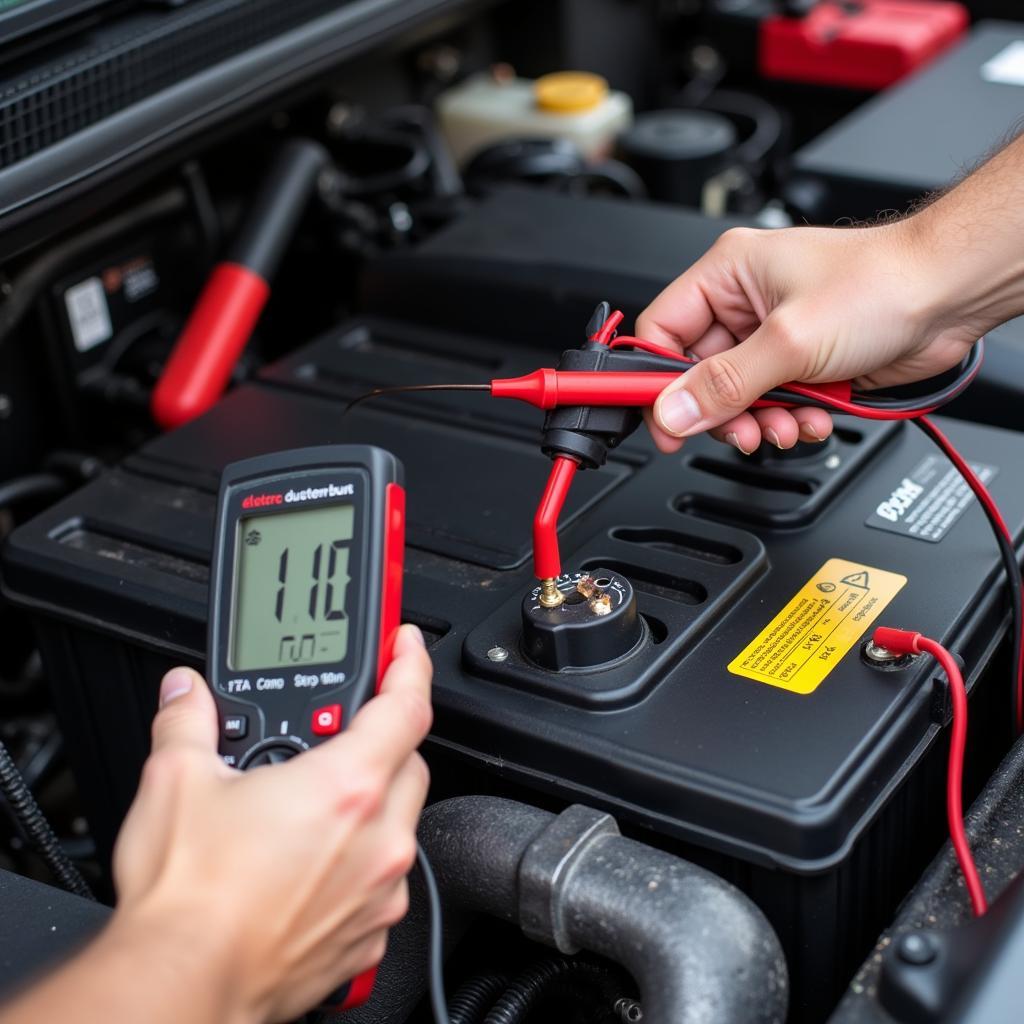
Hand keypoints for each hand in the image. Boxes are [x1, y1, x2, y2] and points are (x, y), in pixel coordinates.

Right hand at [111, 624, 432, 1023]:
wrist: (181, 987)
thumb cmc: (190, 900)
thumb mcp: (176, 782)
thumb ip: (188, 720)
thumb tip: (186, 693)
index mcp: (346, 787)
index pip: (407, 705)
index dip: (410, 665)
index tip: (405, 646)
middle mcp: (378, 838)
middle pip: (407, 763)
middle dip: (381, 739)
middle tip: (337, 737)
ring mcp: (379, 891)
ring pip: (400, 823)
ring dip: (371, 804)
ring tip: (313, 807)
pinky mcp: (368, 935)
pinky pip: (383, 881)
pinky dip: (361, 862)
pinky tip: (314, 865)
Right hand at [637, 222, 980, 453]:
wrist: (951, 295)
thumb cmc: (882, 283)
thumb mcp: (789, 340)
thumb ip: (724, 384)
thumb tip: (673, 411)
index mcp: (726, 275)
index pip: (661, 332)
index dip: (654, 381)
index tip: (661, 421)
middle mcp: (744, 304)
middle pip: (699, 375)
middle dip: (722, 411)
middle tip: (738, 431)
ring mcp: (774, 335)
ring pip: (737, 397)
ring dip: (760, 420)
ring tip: (786, 423)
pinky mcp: (802, 362)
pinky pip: (773, 403)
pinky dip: (789, 418)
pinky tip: (810, 416)